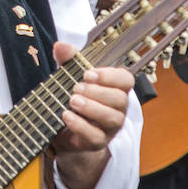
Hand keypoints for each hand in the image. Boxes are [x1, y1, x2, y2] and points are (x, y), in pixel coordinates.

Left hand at [51, 41, 132, 188]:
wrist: (62, 130)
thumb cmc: (73, 98)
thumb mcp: (68, 76)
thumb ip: (67, 60)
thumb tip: (61, 46)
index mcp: (115, 88)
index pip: (126, 80)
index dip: (110, 76)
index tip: (88, 73)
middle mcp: (118, 108)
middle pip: (120, 99)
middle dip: (98, 92)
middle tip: (76, 88)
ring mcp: (110, 127)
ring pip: (112, 118)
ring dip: (92, 108)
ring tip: (72, 100)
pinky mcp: (98, 142)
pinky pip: (96, 137)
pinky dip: (80, 126)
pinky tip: (66, 116)